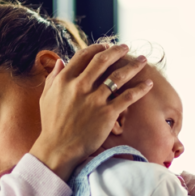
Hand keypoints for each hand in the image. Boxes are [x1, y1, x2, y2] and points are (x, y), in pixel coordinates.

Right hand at [30, 44, 152, 180]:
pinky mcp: (107, 113)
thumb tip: (60, 61)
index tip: (106, 46)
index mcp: (65, 80)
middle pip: (102, 60)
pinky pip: (127, 97)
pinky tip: (148, 84)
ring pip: (118, 76)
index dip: (97, 48)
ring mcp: (95, 99)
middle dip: (117, 51)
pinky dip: (140, 89)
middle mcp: (80, 86)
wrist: (58, 149)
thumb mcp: (46, 98)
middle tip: (126, 48)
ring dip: (133, 65)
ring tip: (142, 60)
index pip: (84, 56)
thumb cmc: (52, 125)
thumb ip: (53, 78)